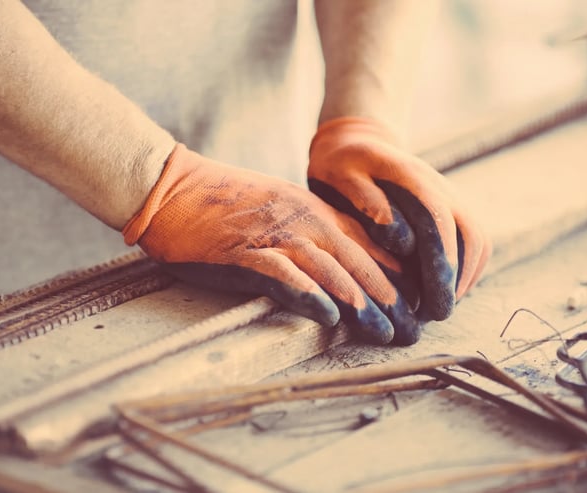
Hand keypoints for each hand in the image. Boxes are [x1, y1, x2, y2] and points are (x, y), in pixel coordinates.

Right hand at [123, 144, 420, 344]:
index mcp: (313, 211)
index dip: (397, 273)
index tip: (416, 302)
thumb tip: (342, 265)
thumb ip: (312, 230)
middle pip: (359, 260)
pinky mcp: (243, 254)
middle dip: (391, 297)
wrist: (170, 187)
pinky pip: (283, 276)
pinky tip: (329, 318)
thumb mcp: (280, 206)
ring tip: (385, 333)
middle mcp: (302, 221)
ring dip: (362, 304)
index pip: (369, 242)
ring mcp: (273, 236)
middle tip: (412, 329)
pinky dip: (309, 296)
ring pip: (331, 271)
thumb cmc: (222, 202)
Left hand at [308, 117, 490, 321]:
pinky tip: (441, 292)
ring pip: (477, 242)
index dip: (440, 269)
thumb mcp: (341, 176)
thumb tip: (402, 240)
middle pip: (469, 237)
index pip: (439, 225)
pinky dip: (464, 271)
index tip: (432, 306)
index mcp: (413, 178)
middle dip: (456, 281)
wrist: (358, 143)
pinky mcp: (451, 210)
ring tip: (437, 308)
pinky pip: (472, 242)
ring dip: (464, 279)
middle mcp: (441, 187)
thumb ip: (368, 203)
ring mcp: (451, 197)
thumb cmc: (341, 167)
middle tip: (435, 315)